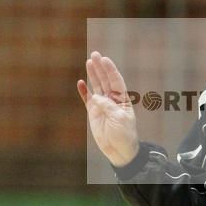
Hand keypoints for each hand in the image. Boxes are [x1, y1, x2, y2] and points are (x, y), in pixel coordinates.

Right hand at [77, 52, 139, 166]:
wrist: (119, 150)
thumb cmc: (124, 134)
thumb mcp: (119, 119)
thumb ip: (108, 106)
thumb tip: (96, 97)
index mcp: (122, 99)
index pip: (116, 80)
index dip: (110, 70)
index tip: (104, 59)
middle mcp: (112, 99)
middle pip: (105, 80)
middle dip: (100, 67)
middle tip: (94, 54)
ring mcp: (102, 105)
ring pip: (97, 86)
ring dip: (93, 75)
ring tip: (88, 62)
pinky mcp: (94, 113)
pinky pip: (87, 99)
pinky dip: (84, 91)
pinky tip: (80, 82)